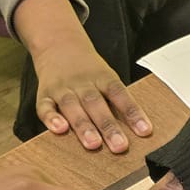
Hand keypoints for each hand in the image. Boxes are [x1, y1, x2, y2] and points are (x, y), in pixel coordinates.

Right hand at [32, 34, 151, 152]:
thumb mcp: (107, 77)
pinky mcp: (44, 94)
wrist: (58, 43)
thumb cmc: (88, 70)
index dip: (133, 112)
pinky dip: (51, 118)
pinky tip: (59, 130)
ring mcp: (62, 88)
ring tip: (93, 144)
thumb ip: (117, 101)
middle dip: (108, 126)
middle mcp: (83, 83)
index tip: (145, 131)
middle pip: (96, 103)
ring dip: (83, 126)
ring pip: (72, 106)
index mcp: (103, 77)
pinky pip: (45, 107)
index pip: (120, 94)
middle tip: (119, 146)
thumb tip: (137, 130)